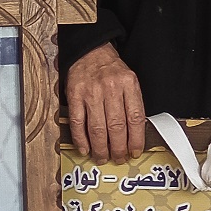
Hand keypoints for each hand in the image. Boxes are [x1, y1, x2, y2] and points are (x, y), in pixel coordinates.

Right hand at [66, 43, 144, 161]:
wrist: (90, 51)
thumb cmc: (110, 70)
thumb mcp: (129, 81)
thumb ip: (132, 104)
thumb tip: (134, 134)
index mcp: (128, 84)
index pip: (135, 118)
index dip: (136, 139)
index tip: (134, 152)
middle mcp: (110, 88)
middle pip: (116, 126)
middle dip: (118, 148)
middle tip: (118, 158)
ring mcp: (91, 92)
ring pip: (97, 128)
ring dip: (100, 148)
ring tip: (102, 158)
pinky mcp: (74, 96)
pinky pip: (77, 123)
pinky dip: (81, 139)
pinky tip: (85, 148)